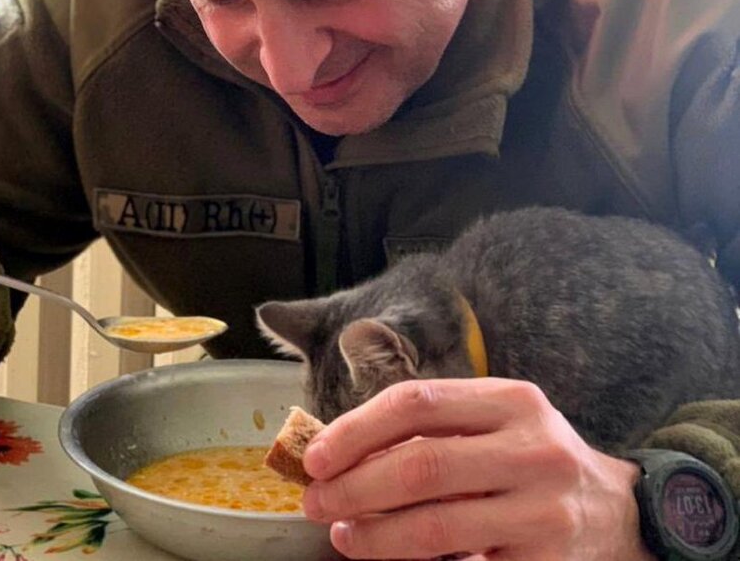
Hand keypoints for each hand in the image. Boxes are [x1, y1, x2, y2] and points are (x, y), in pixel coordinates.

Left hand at [301, 378, 656, 560]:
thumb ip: (437, 429)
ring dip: (375, 535)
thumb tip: (348, 451)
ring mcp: (544, 510)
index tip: (317, 455)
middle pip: (421, 463)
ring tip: (342, 535)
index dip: (356, 429)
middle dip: (355, 485)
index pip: (416, 402)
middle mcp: (532, 448)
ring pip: (436, 525)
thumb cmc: (534, 459)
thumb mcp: (498, 423)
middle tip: (317, 501)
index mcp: (511, 400)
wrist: (618, 512)